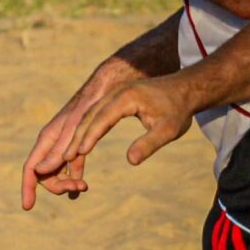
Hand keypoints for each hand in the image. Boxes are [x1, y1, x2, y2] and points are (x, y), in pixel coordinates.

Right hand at [19, 63, 128, 208]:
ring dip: (67, 182)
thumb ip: (60, 148)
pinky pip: (70, 163)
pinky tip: (82, 186)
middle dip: (56, 185)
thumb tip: (40, 171)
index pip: (31, 167)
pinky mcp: (78, 140)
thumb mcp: (79, 125)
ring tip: (84, 188)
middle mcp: (54, 139)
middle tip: (79, 189)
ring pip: (57, 169)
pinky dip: (74, 175)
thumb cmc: (98, 102)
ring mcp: (65, 140)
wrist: (113, 81)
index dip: (27, 188)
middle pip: (44, 172)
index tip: (28, 207)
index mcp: (50, 136)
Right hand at [68, 74, 195, 173]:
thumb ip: (149, 144)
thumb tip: (130, 160)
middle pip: (90, 116)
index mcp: (127, 97)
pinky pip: (95, 114)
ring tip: (69, 154)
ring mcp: (114, 93)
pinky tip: (82, 144)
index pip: (102, 118)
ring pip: (90, 115)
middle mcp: (116, 92)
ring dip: (78, 134)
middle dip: (77, 137)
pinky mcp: (115, 98)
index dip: (90, 136)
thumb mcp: (168, 130)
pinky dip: (86, 129)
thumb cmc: (178, 110)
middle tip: (64, 158)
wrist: (185, 89)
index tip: (78, 153)